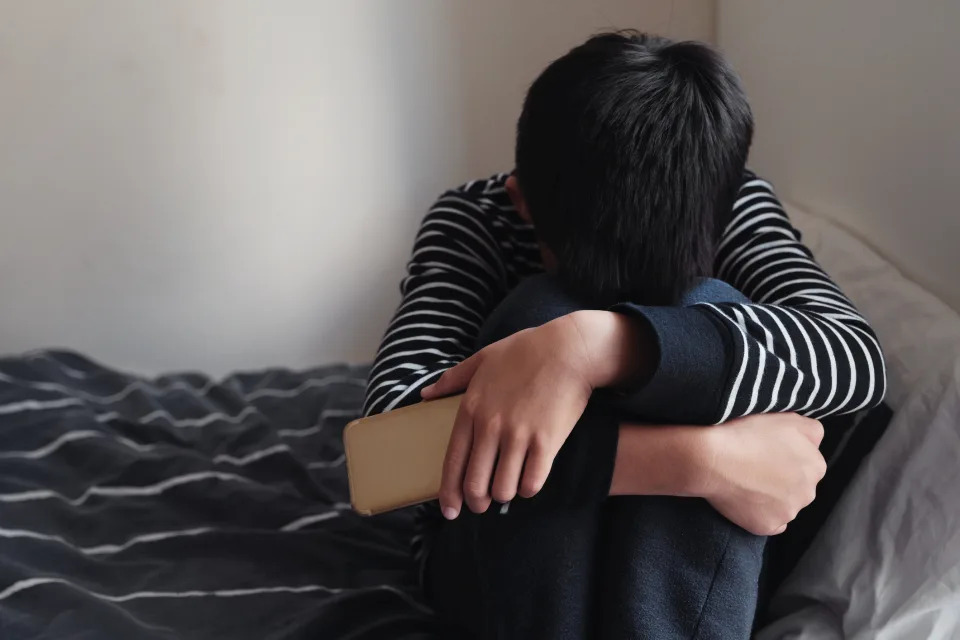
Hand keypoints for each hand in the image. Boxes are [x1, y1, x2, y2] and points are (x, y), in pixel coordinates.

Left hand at [421, 310, 644, 518]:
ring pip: (503, 489)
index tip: (449, 510)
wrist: (568, 349)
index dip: (449, 492)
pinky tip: (530, 481)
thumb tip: (425, 394)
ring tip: (509, 488)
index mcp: (471, 408)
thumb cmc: (525, 351)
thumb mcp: (482, 359)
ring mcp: (518, 435)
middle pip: (475, 483)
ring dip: (504, 495)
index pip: (452, 462)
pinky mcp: (546, 441)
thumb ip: (452, 379)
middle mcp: (490, 426)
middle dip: (476, 502)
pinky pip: (531, 482)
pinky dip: (528, 488)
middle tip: (482, 505)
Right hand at [699, 413, 826, 535]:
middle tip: (755, 465)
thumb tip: (816, 442)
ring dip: (771, 497)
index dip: (786, 456)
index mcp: (815, 466)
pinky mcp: (767, 527)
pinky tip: (746, 500)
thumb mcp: (786, 417)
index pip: (807, 463)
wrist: (712, 459)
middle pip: (798, 486)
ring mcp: (788, 512)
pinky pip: (770, 523)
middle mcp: (808, 493)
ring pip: (784, 505)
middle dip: (782, 479)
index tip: (766, 451)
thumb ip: (812, 429)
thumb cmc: (746, 434)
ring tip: (745, 481)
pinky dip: (760, 514)